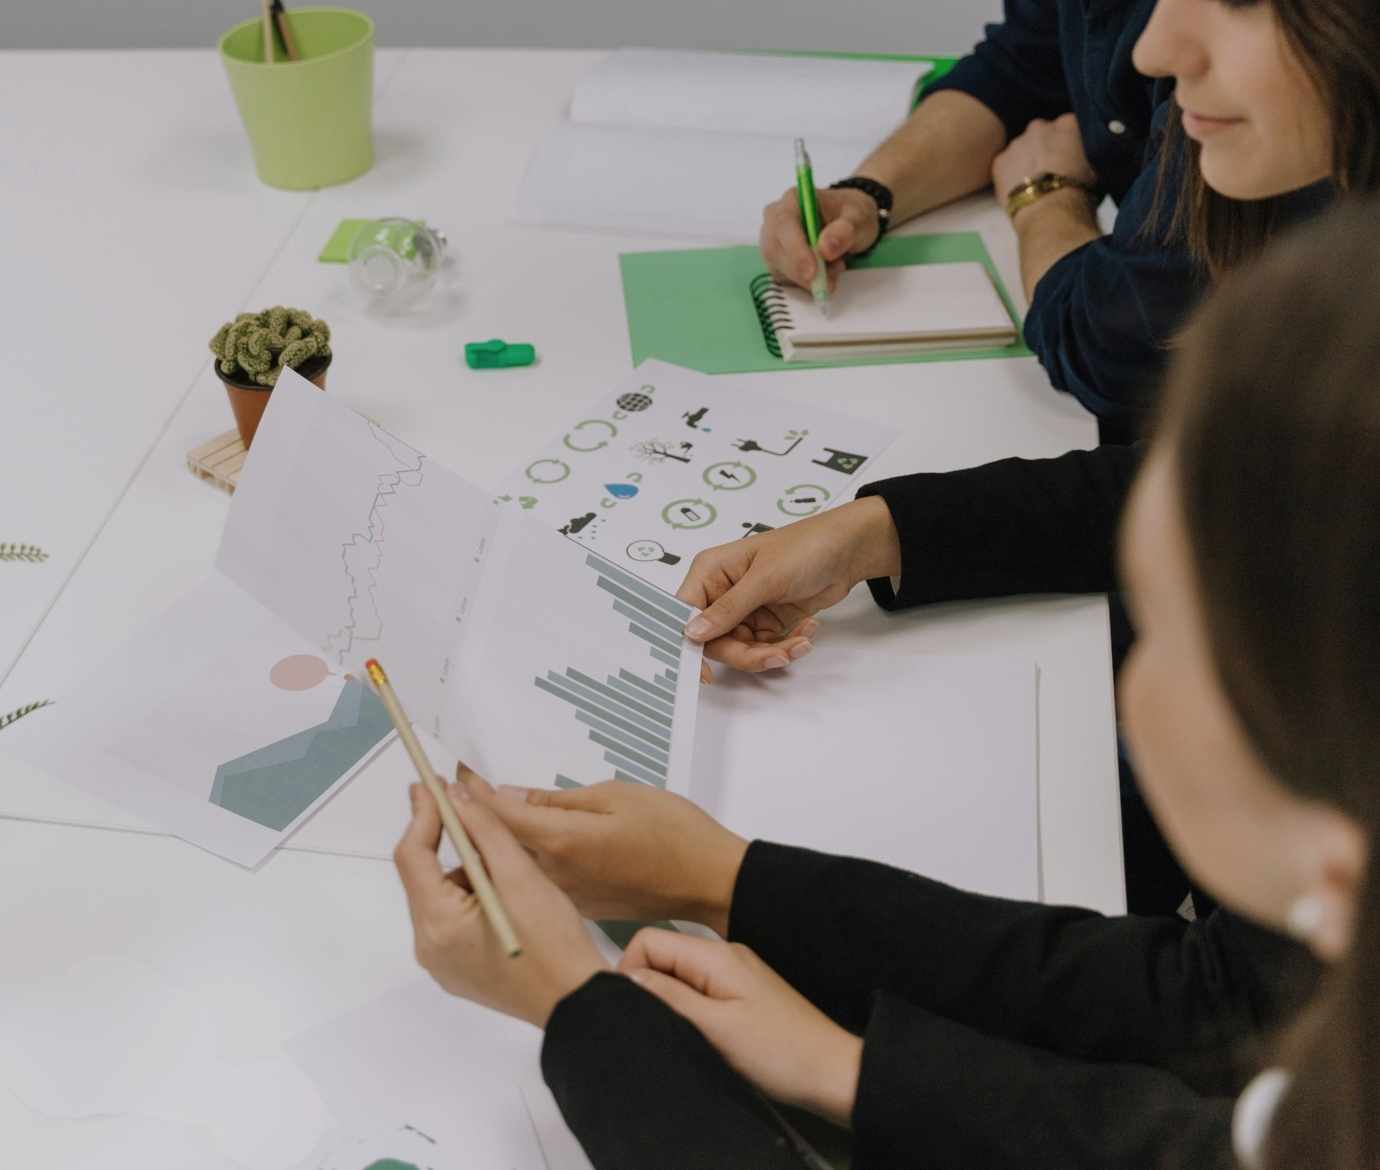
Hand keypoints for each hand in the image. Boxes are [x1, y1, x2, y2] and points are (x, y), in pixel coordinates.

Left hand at [394, 781, 606, 1026]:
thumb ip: (485, 830)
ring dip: (467, 869)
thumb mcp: (521, 875)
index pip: (413, 856)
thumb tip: (455, 797)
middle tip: (473, 810)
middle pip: (425, 878)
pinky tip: (508, 890)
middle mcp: (430, 948)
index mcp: (437, 925)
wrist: (579, 1004)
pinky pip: (456, 920)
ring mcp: (444, 964)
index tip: (431, 783)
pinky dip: (474, 895)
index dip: (422, 815)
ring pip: (443, 897)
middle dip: (448, 840)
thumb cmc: (553, 941)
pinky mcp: (461, 971)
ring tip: (508, 861)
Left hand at [462, 766, 748, 937]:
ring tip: (480, 812)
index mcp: (558, 845)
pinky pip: (526, 889)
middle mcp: (552, 879)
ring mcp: (562, 901)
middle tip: (455, 790)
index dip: (463, 797)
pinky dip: (511, 868)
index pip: (489, 820)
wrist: (710, 886)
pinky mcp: (573, 912)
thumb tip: (508, 799)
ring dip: (486, 847)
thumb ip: (555, 801)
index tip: (449, 775)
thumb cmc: (672, 834)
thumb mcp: (614, 798)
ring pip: (503, 875)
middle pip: (485, 855)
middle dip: (465, 823)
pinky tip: (517, 846)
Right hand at [620, 929, 862, 1125]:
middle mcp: (724, 955)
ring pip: (678, 975)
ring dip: (668, 1001)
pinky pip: (698, 991)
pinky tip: (698, 1037)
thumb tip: (626, 977)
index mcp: (715, 955)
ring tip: (678, 1035)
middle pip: (662, 956)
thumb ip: (669, 998)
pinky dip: (687, 1010)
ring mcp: (735, 974)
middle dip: (647, 987)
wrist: (831, 1072)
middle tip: (656, 1026)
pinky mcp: (742, 995)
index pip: (648, 940)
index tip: (632, 1009)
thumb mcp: (715, 1028)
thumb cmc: (780, 1052)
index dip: (628, 971)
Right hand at [677, 496, 900, 674]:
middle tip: (777, 656)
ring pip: (743, 649)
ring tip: (801, 641)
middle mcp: (722, 592)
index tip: (703, 675)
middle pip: (716, 640)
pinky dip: (787, 645)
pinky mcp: (767, 621)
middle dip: (747, 653)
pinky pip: (766, 647)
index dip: (690, 644)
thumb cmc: (804, 548)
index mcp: (710, 572)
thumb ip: (727, 609)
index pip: (686, 613)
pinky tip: (807, 630)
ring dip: (773, 651)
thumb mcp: (764, 579)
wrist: (849, 550)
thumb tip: (691, 633)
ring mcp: (746, 608)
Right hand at [759, 185, 880, 291]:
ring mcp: (773, 241)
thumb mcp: (858, 219)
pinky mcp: (776, 260)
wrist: (849, 222)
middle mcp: (776, 219)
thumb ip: (844, 231)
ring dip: (806, 279)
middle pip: (775, 250)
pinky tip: (824, 272)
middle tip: (828, 283)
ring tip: (834, 268)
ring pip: (778, 267)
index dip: (796, 250)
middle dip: (800, 271)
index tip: (812, 272)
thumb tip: (825, 248)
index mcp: (793, 200)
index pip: (784, 225)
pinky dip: (805, 282)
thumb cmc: (850, 215)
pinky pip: (784, 278)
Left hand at [990, 113, 1096, 206]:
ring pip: (1021, 148)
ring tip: (1033, 184)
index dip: (1067, 143)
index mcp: (1068, 123)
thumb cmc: (1079, 191)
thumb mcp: (1095, 168)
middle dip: (1044, 148)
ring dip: (1025, 161)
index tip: (1069, 157)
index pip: (1067, 126)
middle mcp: (1040, 127)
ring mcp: (1017, 142)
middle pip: (1041, 134)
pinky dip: (1009, 174)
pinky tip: (1019, 189)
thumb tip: (1082, 159)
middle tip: (1050, 170)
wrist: (1050, 211)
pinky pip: (1004, 165)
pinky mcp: (1000, 161)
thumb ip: (1085, 154)